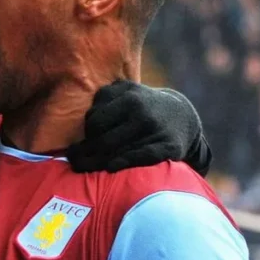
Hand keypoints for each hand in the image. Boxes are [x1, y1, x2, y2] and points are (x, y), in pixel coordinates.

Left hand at [67, 81, 209, 173]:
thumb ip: (103, 99)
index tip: (87, 139)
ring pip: (117, 152)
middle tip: (77, 159)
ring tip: (83, 167)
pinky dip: (123, 163)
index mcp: (129, 96)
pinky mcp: (169, 146)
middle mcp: (142, 112)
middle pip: (103, 139)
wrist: (182, 115)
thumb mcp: (125, 92)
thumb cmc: (143, 106)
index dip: (87, 133)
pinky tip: (110, 168)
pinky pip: (140, 157)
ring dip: (97, 162)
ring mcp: (155, 129)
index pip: (94, 121)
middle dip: (87, 151)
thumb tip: (81, 120)